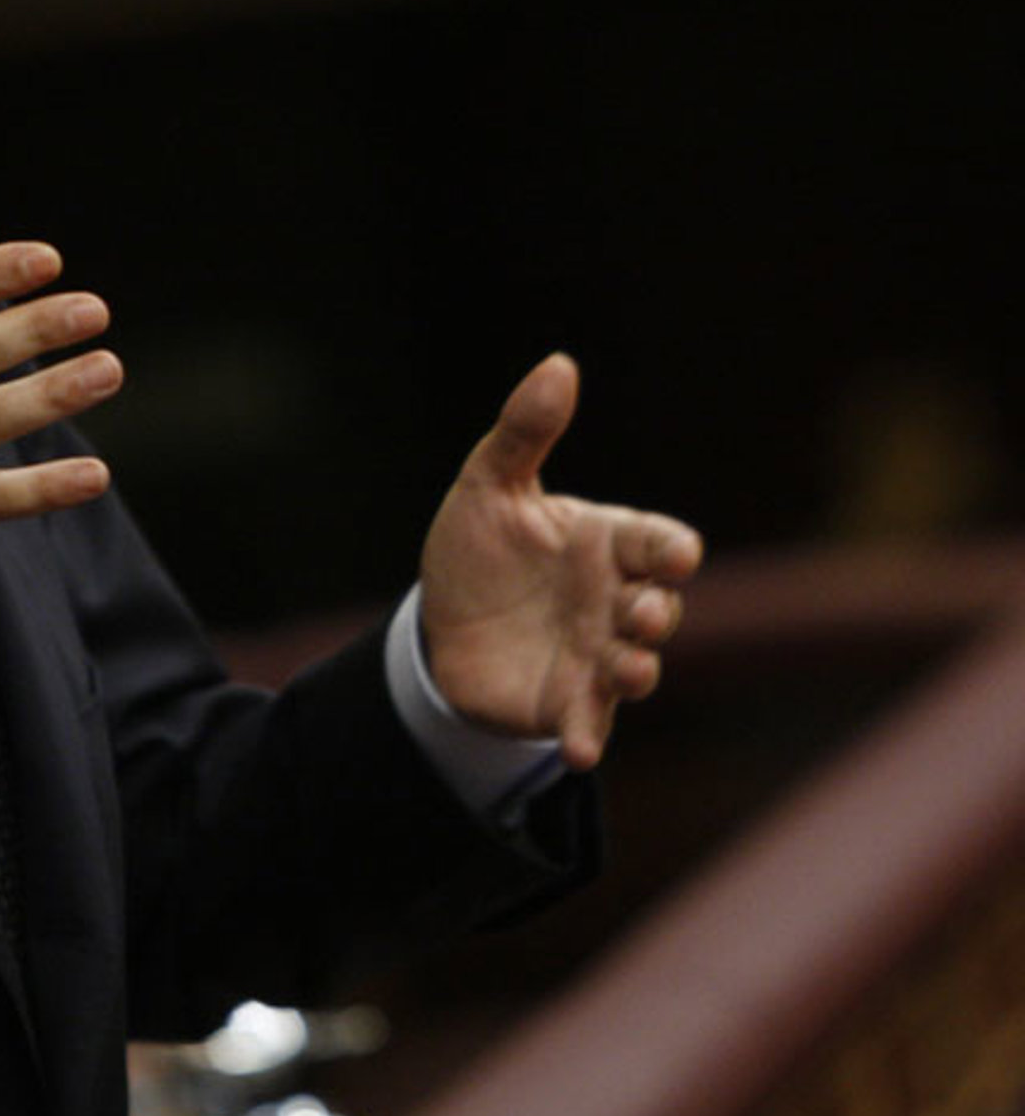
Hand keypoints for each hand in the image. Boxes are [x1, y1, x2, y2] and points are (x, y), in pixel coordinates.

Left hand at [418, 354, 701, 770]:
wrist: (439, 622)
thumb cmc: (479, 547)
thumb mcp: (489, 483)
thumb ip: (525, 430)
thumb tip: (559, 364)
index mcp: (605, 542)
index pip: (654, 542)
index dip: (670, 550)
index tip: (676, 555)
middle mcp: (612, 601)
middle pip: (655, 607)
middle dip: (657, 611)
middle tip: (643, 611)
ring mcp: (594, 655)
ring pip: (633, 666)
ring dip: (636, 668)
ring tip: (628, 668)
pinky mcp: (566, 703)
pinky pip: (587, 722)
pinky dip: (588, 735)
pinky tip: (578, 751)